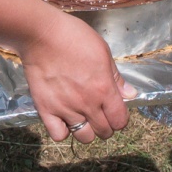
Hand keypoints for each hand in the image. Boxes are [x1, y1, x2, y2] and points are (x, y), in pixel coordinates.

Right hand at [17, 12, 131, 142]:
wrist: (42, 34)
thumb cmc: (75, 37)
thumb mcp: (103, 52)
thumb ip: (117, 77)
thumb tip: (130, 94)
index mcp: (104, 89)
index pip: (120, 120)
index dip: (120, 118)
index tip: (115, 111)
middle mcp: (87, 104)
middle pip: (104, 132)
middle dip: (106, 125)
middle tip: (99, 114)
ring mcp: (65, 109)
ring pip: (83, 137)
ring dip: (86, 130)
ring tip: (82, 117)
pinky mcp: (46, 109)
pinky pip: (58, 134)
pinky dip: (63, 130)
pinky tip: (63, 118)